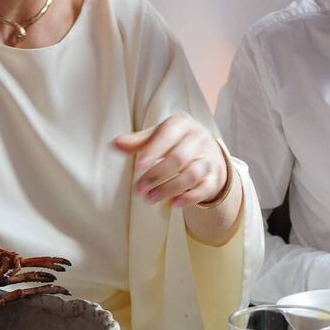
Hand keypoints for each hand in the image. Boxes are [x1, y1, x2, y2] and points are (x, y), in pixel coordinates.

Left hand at [112, 112, 226, 208]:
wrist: (208, 151)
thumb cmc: (175, 141)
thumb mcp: (158, 136)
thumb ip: (138, 141)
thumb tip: (115, 144)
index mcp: (182, 124)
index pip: (168, 135)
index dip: (153, 151)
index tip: (138, 167)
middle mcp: (198, 139)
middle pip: (179, 158)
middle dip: (157, 175)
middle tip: (139, 189)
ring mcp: (208, 158)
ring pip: (191, 174)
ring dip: (169, 188)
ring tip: (150, 198)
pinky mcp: (214, 177)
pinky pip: (204, 188)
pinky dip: (189, 198)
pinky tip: (173, 204)